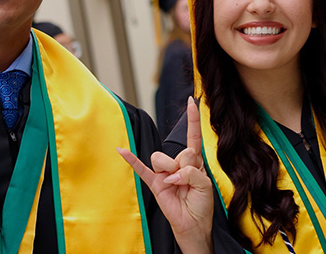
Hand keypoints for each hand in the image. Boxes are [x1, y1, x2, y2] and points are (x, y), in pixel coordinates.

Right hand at [118, 98, 213, 253]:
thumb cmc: (201, 204)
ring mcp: (165, 172)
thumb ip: (191, 171)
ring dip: (171, 172)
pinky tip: (121, 150)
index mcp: (194, 160)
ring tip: (176, 186)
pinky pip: (141, 169)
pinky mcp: (154, 183)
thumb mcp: (205, 184)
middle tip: (188, 182)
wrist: (193, 225)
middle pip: (181, 151)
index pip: (193, 135)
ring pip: (162, 159)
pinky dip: (131, 159)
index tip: (192, 100)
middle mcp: (178, 163)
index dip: (193, 119)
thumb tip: (171, 173)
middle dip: (187, 166)